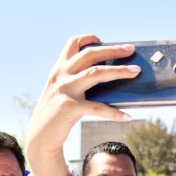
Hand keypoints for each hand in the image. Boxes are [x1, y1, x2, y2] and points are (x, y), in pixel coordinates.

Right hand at [25, 35, 140, 175]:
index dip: (88, 38)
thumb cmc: (57, 115)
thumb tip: (110, 78)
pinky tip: (126, 116)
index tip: (102, 40)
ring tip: (136, 71)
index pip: (72, 44)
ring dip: (119, 71)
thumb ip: (78, 81)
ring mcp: (64, 90)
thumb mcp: (63, 92)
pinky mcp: (69, 107)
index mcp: (59, 69)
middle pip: (90, 54)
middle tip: (131, 49)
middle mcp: (60, 75)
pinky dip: (114, 112)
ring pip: (97, 73)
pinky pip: (97, 108)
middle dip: (113, 50)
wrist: (40, 137)